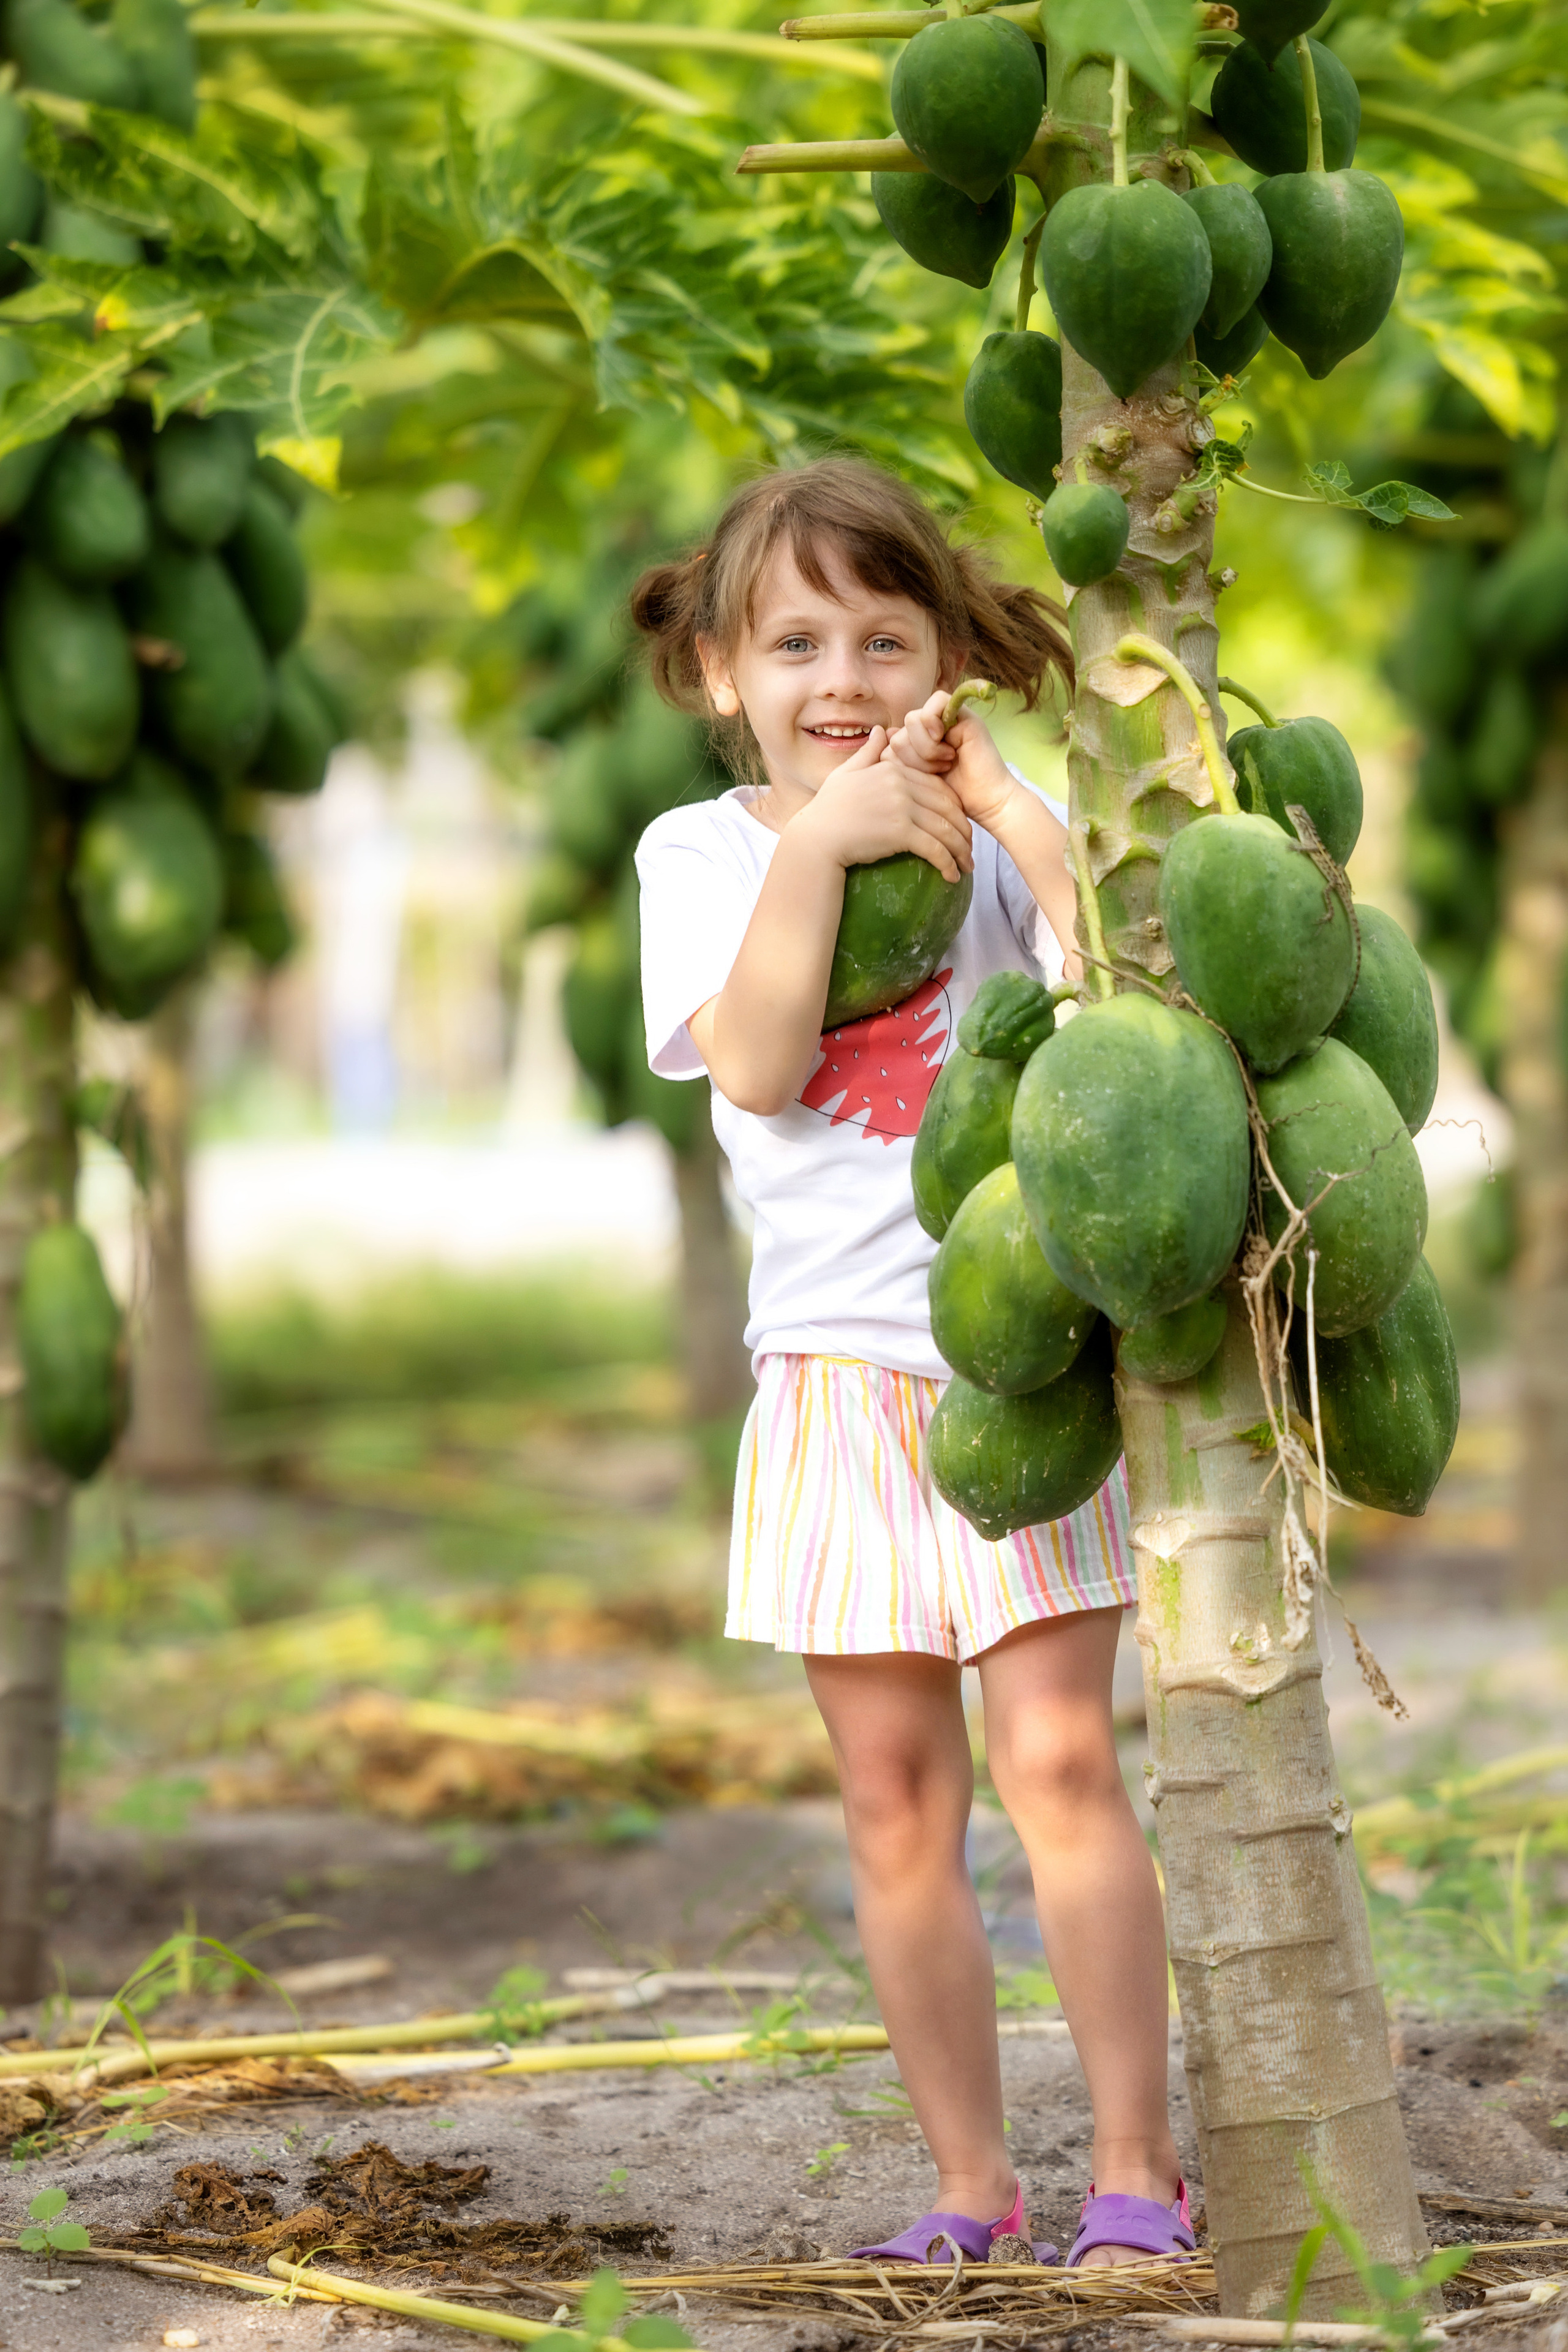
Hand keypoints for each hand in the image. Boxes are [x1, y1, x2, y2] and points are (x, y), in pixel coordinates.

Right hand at [794, 726, 973, 882]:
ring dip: (960, 850)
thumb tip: (882, 731)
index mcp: (893, 769)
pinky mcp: (900, 832)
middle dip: (963, 830)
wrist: (817, 838)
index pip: (936, 786)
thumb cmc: (828, 808)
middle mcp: (900, 783)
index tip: (960, 824)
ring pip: (945, 828)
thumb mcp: (846, 773)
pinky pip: (934, 848)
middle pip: (946, 806)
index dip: (954, 807)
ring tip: (966, 865)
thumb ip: (868, 752)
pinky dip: (947, 863)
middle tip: (970, 848)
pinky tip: (952, 876)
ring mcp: (902, 806)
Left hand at [892, 690, 1019, 832]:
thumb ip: (898, 758)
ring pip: (911, 721)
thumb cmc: (952, 798)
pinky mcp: (961, 713)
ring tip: (944, 763)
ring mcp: (946, 716)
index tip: (918, 779)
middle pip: (898, 732)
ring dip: (925, 750)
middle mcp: (931, 726)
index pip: (890, 740)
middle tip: (936, 771)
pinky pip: (931, 706)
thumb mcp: (916, 780)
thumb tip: (883, 733)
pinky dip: (933, 730)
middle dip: (912, 759)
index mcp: (918, 740)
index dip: (899, 763)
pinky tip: (948, 750)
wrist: (986, 803)